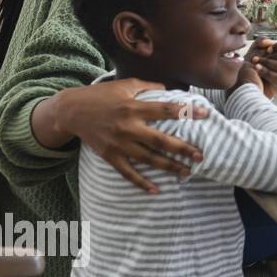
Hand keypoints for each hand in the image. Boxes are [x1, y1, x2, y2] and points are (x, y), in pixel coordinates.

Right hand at [52, 80, 208, 192]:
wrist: (70, 111)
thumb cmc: (100, 96)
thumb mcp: (125, 85)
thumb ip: (148, 87)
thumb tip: (169, 90)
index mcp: (133, 108)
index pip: (166, 110)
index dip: (187, 112)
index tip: (206, 115)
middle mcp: (127, 127)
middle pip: (160, 141)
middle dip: (182, 149)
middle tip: (200, 156)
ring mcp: (118, 144)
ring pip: (148, 159)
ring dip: (168, 167)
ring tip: (186, 173)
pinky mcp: (109, 155)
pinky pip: (127, 172)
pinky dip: (141, 182)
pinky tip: (156, 190)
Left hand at [242, 38, 276, 97]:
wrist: (246, 80)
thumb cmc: (253, 64)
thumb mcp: (255, 49)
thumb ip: (261, 41)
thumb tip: (269, 42)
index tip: (268, 49)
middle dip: (273, 56)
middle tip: (261, 57)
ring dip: (267, 63)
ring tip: (255, 63)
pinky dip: (265, 72)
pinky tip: (257, 69)